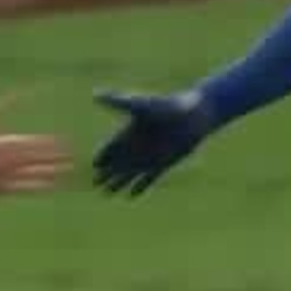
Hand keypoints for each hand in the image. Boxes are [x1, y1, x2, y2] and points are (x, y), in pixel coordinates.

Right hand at [0, 91, 70, 196]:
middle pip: (37, 157)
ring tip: (68, 171)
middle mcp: (6, 159)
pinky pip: (23, 188)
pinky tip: (52, 186)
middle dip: (55, 156)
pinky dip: (39, 187)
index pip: (32, 143)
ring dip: (52, 171)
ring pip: (34, 173)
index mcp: (0, 143)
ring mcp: (3, 175)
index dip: (49, 143)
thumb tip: (13, 95)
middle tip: (73, 154)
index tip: (64, 142)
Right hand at [90, 88, 209, 195]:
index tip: (94, 165)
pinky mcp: (164, 164)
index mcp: (130, 132)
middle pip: (118, 162)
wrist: (195, 116)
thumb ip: (118, 103)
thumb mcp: (141, 106)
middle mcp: (139, 145)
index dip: (102, 156)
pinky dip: (140, 186)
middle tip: (95, 183)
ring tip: (107, 193)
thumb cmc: (168, 107)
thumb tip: (95, 94)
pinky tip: (131, 196)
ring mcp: (151, 156)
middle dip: (106, 173)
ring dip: (119, 182)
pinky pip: (149, 179)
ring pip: (130, 173)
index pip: (111, 147)